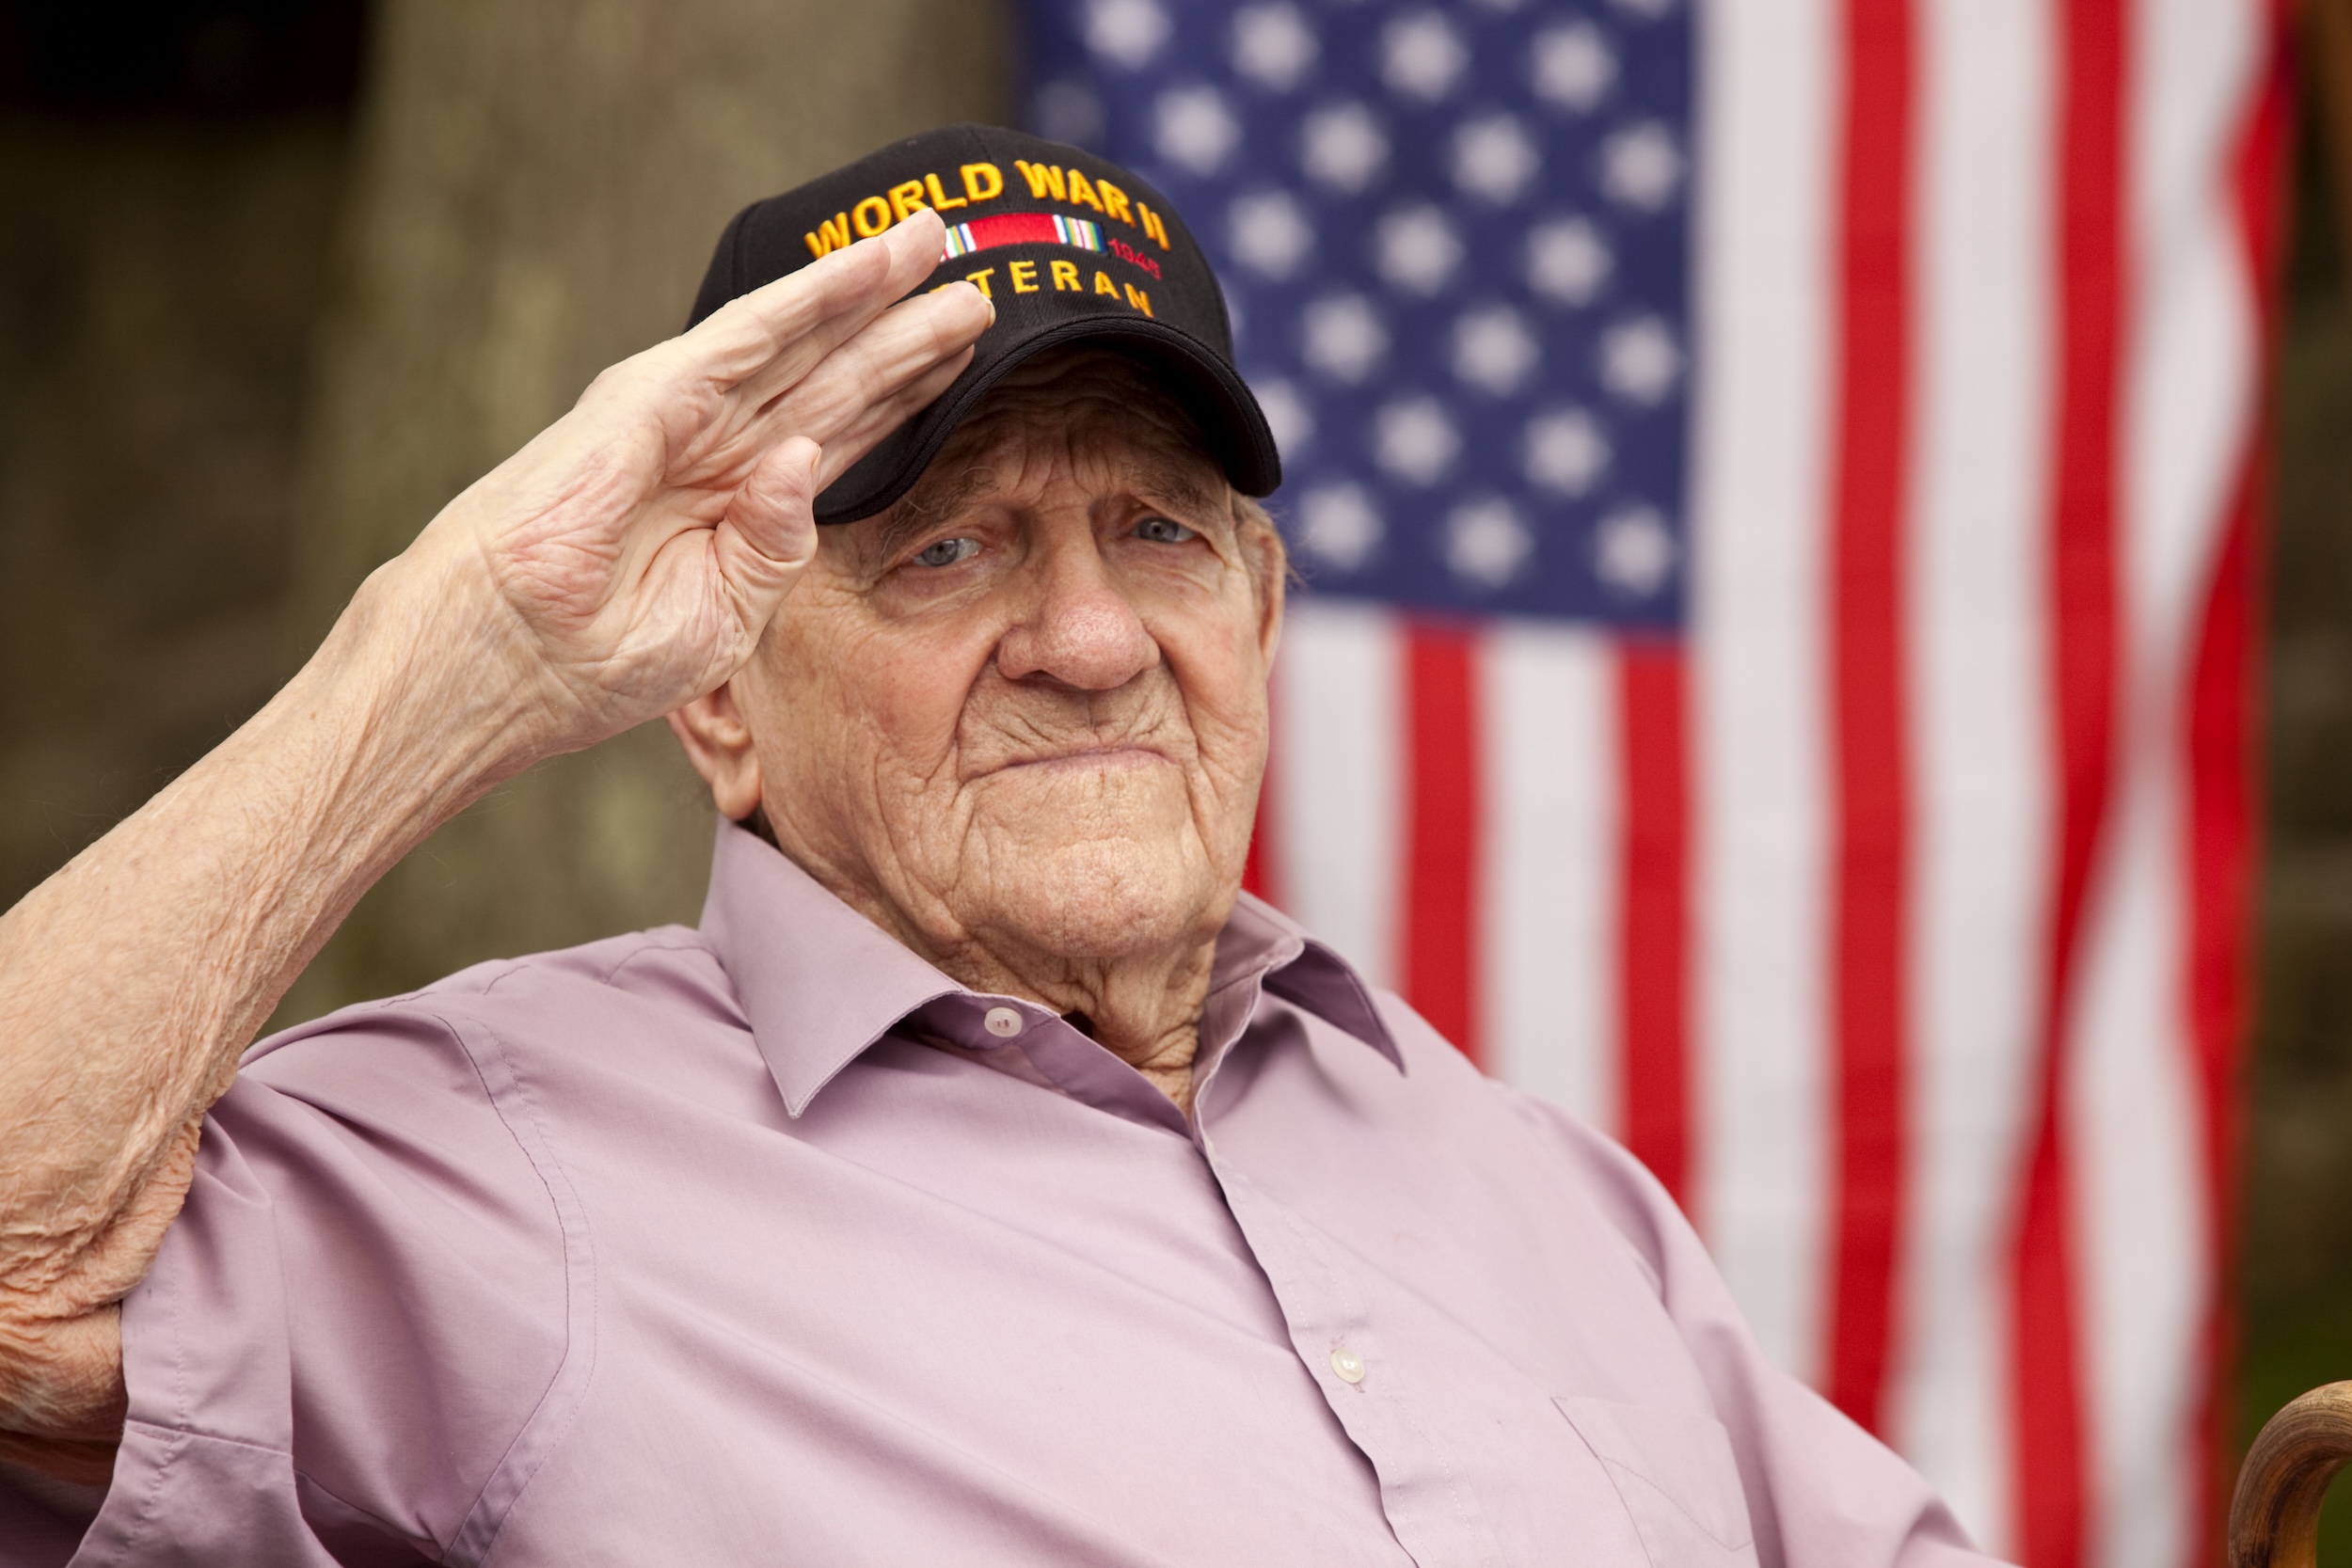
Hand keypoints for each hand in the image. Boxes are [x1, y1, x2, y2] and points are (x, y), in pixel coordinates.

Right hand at [391, 208, 986, 759]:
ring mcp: (681, 416)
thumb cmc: (591, 660)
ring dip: (866, 289)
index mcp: (736, 505)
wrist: (500, 665)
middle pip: (834, 374)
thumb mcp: (720, 619)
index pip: (841, 433)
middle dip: (904, 329)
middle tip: (980, 285)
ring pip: (798, 339)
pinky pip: (741, 338)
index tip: (970, 358)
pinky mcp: (647, 399)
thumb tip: (808, 460)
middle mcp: (716, 448)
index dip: (905, 391)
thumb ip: (776, 547)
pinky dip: (803, 298)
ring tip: (932, 241)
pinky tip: (860, 270)